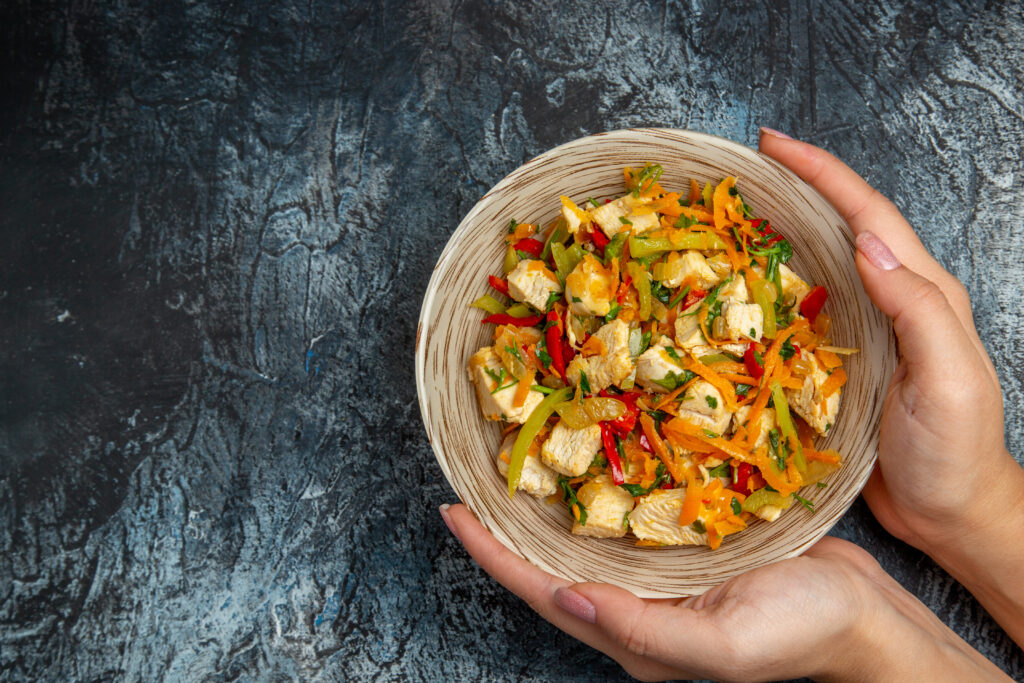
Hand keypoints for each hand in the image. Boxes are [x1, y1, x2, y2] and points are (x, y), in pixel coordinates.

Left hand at [441, 504, 1007, 681]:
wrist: (867, 616)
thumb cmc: (803, 634)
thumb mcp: (724, 646)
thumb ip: (644, 631)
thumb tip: (568, 598)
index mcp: (634, 633)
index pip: (543, 590)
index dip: (493, 553)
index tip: (453, 510)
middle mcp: (637, 602)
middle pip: (554, 561)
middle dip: (510, 524)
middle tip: (475, 473)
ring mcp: (661, 573)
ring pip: (587, 534)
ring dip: (550, 500)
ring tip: (518, 455)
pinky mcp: (688, 545)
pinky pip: (631, 513)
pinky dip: (604, 484)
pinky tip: (597, 450)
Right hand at [759, 128, 1023, 644]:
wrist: (951, 513)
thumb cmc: (955, 452)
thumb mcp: (948, 380)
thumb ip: (916, 310)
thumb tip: (866, 242)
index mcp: (922, 293)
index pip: (868, 215)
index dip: (823, 174)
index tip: (774, 145)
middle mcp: (890, 300)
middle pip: (841, 225)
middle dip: (796, 186)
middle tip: (743, 168)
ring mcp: (864, 331)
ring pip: (819, 263)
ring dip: (780, 230)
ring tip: (732, 213)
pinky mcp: (839, 362)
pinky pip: (802, 311)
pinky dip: (771, 287)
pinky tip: (740, 289)